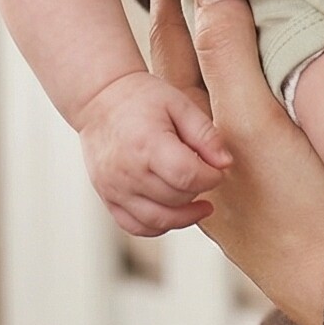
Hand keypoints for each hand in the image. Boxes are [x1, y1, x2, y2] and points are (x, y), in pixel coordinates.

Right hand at [78, 69, 234, 238]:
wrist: (98, 100)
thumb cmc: (140, 98)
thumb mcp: (179, 104)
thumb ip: (205, 134)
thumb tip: (225, 163)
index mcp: (147, 144)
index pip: (187, 176)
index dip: (210, 178)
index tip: (216, 170)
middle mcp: (127, 171)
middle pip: (175, 199)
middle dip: (198, 192)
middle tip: (204, 177)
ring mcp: (114, 188)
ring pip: (158, 219)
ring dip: (184, 216)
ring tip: (199, 205)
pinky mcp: (107, 198)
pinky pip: (136, 226)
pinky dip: (158, 225)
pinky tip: (173, 213)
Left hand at [147, 0, 323, 324]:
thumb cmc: (295, 209)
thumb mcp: (253, 125)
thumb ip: (227, 55)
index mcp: (196, 135)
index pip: (175, 52)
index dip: (174, 2)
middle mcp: (215, 153)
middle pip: (195, 73)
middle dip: (195, 25)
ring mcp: (250, 173)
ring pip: (229, 97)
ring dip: (229, 55)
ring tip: (235, 17)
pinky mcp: (287, 184)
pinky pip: (262, 119)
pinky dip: (263, 86)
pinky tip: (283, 82)